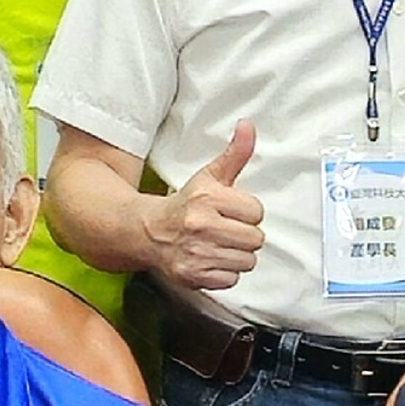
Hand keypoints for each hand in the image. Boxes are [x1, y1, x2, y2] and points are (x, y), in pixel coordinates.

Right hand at [152, 120, 269, 290]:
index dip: (247, 212)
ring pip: (247, 261)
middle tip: (226, 229)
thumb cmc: (185, 204)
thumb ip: (235, 154)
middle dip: (244, 235)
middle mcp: (201, 226)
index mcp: (208, 198)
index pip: (257, 212)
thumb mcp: (209, 176)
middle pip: (255, 239)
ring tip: (219, 244)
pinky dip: (224, 273)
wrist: (148, 231)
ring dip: (237, 255)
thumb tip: (248, 126)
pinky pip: (232, 279)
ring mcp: (197, 253)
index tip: (232, 211)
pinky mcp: (193, 275)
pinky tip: (211, 260)